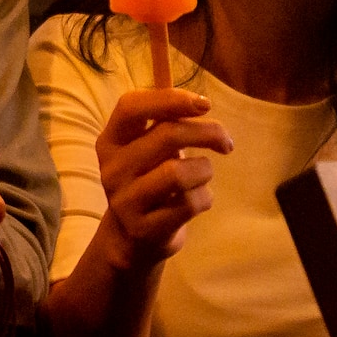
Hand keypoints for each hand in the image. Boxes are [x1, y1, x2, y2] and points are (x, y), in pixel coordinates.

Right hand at [93, 89, 232, 274]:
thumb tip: (200, 104)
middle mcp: (111, 169)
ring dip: (204, 170)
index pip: (130, 106)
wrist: (132, 238)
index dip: (169, 99)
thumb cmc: (148, 180)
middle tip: (226, 142)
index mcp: (110, 141)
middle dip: (207, 133)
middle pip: (168, 135)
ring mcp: (125, 201)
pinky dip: (205, 197)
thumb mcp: (147, 150)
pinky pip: (190, 203)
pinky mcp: (144, 228)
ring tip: (203, 175)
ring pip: (180, 172)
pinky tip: (198, 198)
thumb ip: (166, 125)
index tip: (205, 104)